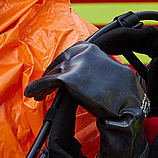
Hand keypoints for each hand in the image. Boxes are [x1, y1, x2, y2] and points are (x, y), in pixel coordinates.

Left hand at [24, 42, 148, 157]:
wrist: (126, 108)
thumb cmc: (123, 96)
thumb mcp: (116, 74)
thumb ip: (102, 69)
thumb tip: (92, 76)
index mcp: (96, 50)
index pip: (74, 53)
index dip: (65, 65)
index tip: (60, 74)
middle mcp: (85, 52)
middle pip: (62, 60)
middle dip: (54, 72)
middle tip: (47, 85)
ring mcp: (76, 63)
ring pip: (54, 71)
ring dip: (45, 83)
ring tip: (39, 94)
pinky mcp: (68, 78)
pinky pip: (46, 82)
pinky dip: (37, 88)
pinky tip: (32, 94)